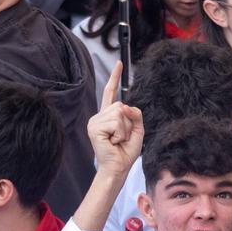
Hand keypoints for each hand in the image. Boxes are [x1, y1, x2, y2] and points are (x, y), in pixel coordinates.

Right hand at [87, 61, 142, 178]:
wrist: (118, 168)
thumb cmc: (126, 152)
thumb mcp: (137, 130)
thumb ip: (135, 114)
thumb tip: (125, 105)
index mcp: (108, 115)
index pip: (111, 93)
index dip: (115, 77)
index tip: (119, 63)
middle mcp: (99, 116)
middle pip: (121, 105)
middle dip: (129, 123)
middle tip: (121, 138)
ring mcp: (95, 121)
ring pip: (120, 113)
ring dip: (125, 129)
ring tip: (117, 140)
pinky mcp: (94, 127)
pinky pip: (116, 122)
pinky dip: (120, 133)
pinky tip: (113, 142)